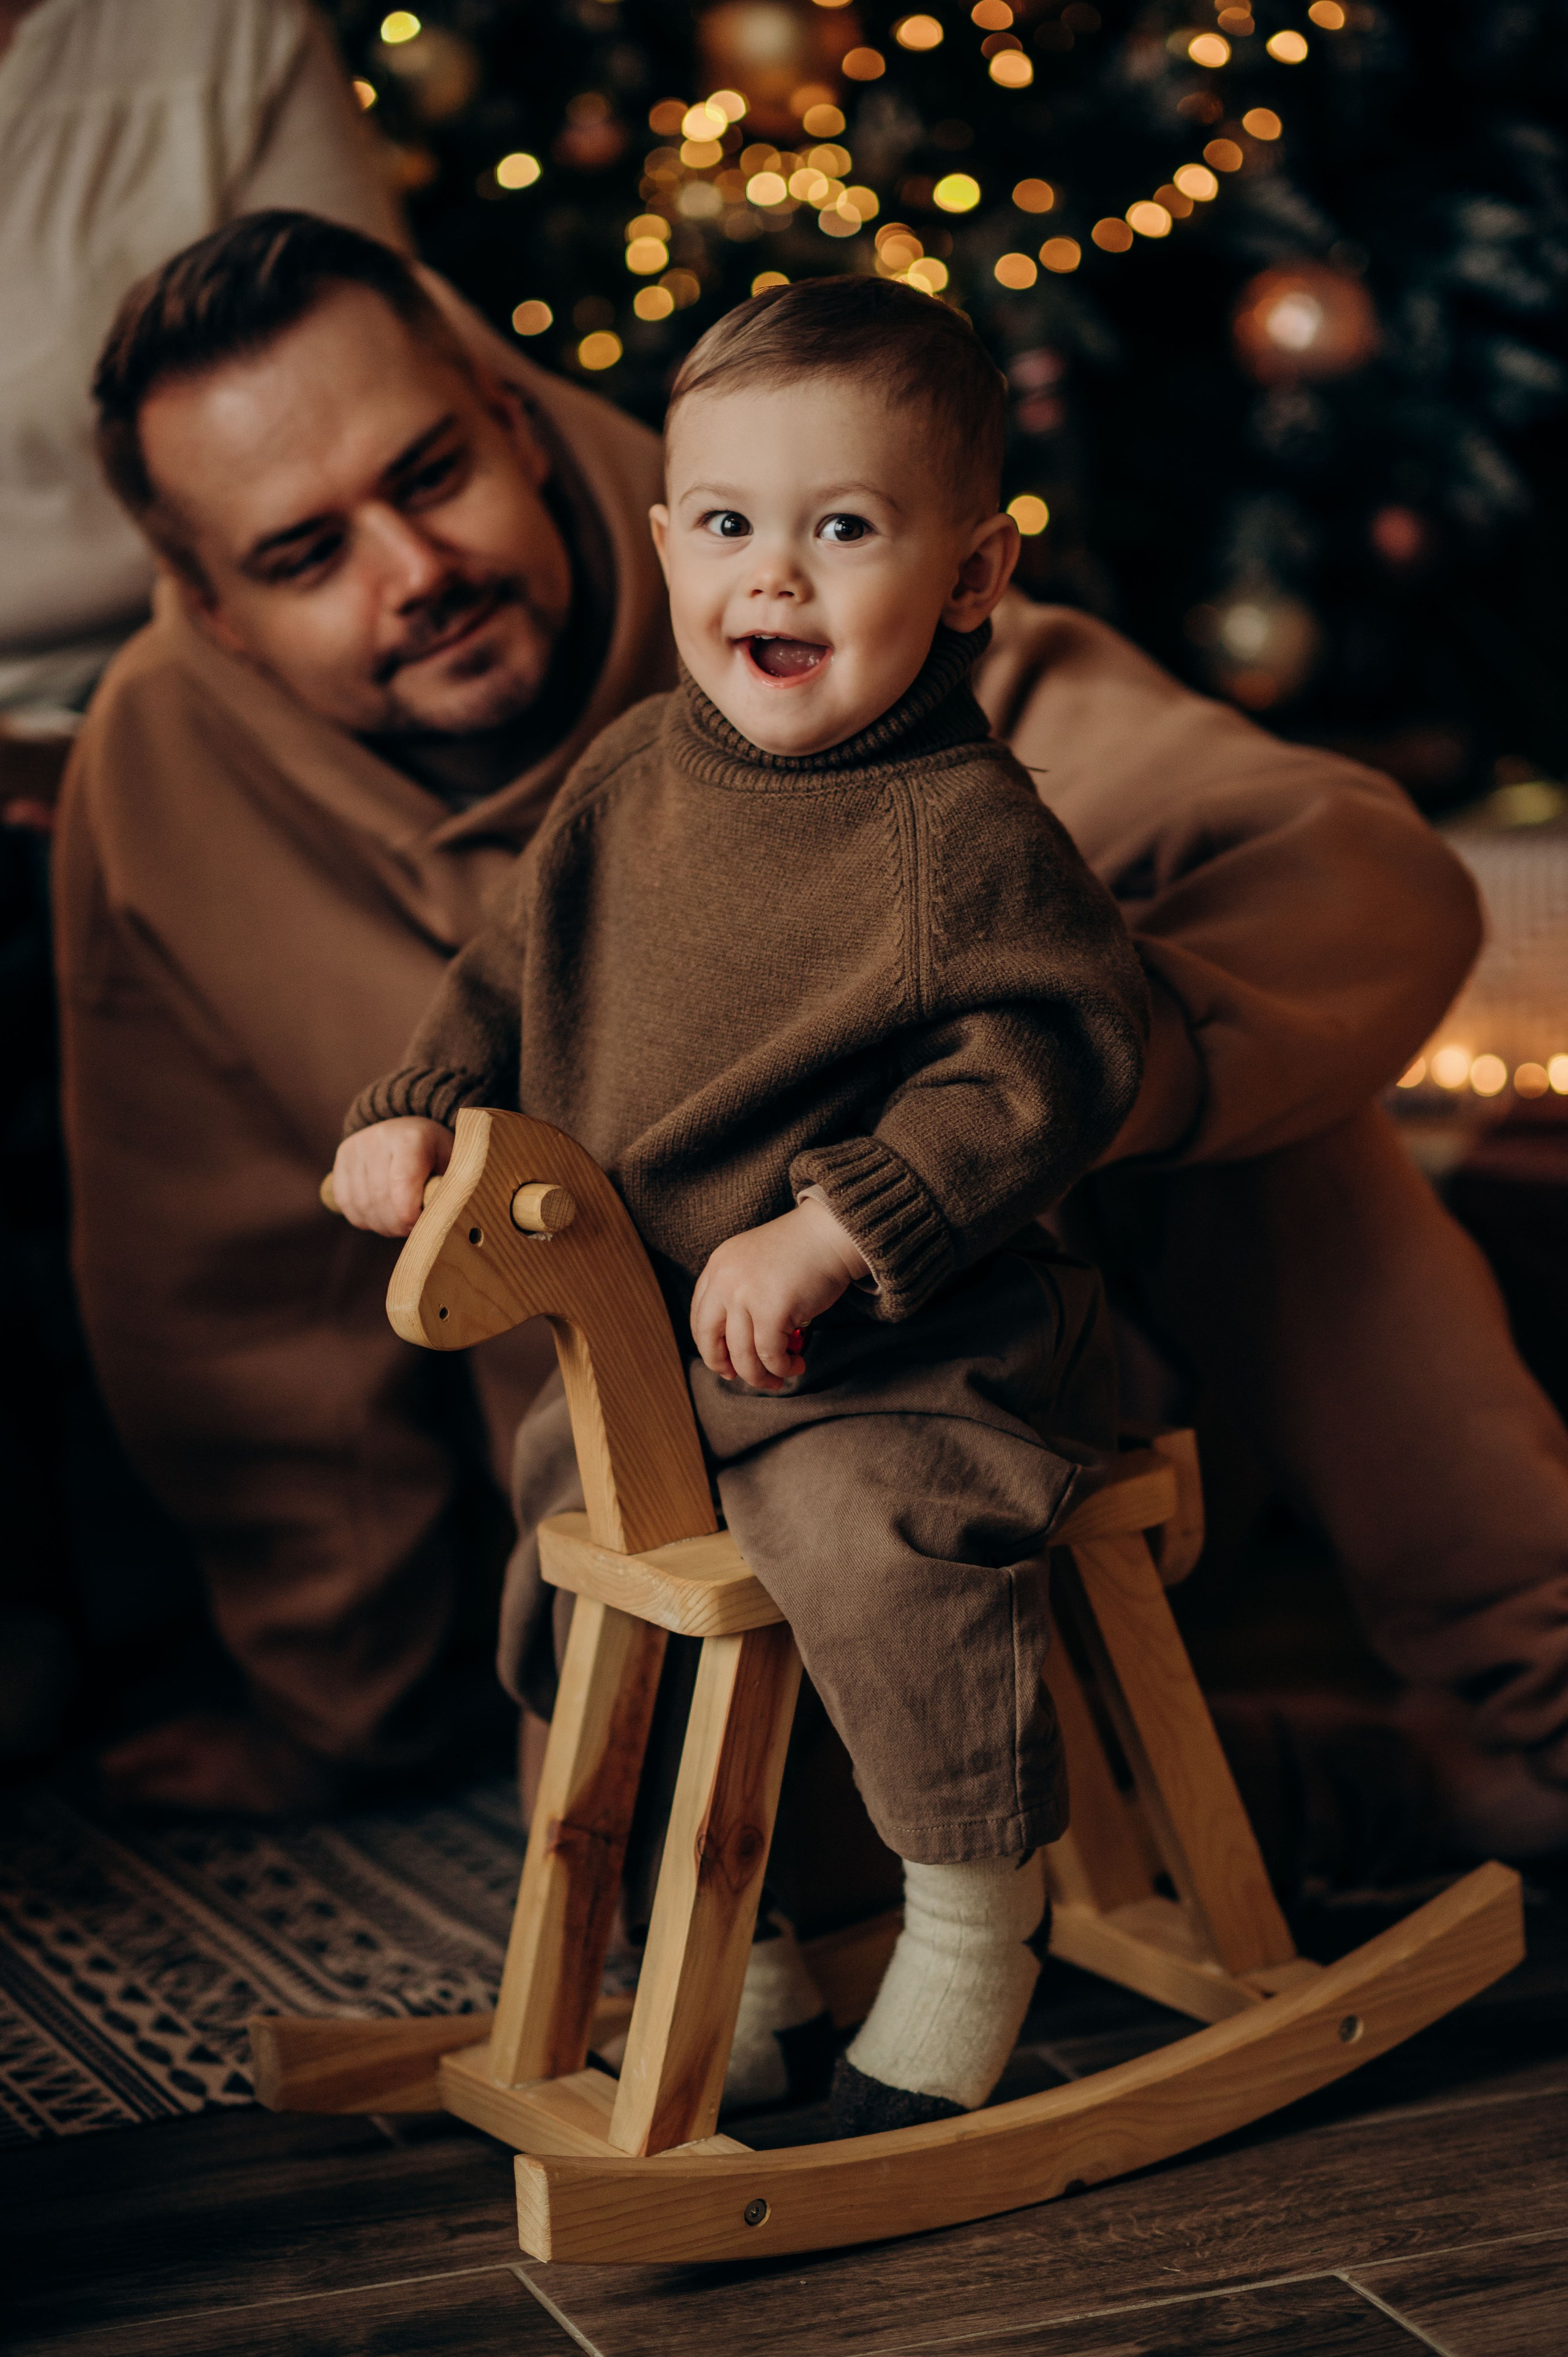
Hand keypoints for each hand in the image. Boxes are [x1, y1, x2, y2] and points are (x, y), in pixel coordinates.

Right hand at [330, 1117, 452, 1236]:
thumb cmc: (434, 1153)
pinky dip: (365, 1219)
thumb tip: (438, 1220)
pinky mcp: (341, 1160)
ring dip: (382, 1225)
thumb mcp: (451, 1164)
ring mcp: (355, 1149)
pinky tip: (381, 1215)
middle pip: (380, 1199)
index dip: (411, 1214)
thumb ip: (447, 1189)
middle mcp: (377, 1140)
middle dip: (398, 1225)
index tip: (422, 1223)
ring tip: (399, 1222)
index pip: (403, 1183)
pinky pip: (347, 1204)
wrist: (405, 1129)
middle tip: (413, 1228)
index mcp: (410, 1139)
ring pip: (363, 1206)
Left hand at [691, 1198, 868, 1389]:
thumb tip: (738, 1344)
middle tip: (742, 1376)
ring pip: (742, 1355)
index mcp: (717, 1267)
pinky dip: (783, 1367)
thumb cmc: (801, 1250)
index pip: (699, 1317)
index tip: (724, 1362)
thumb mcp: (754, 1263)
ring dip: (760, 1375)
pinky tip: (796, 1364)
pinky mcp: (771, 1311)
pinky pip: (770, 1355)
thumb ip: (739, 1292)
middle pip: (709, 1339)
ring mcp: (745, 1296)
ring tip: (778, 1378)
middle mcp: (724, 1281)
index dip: (710, 1346)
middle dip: (723, 1366)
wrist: (830, 1233)